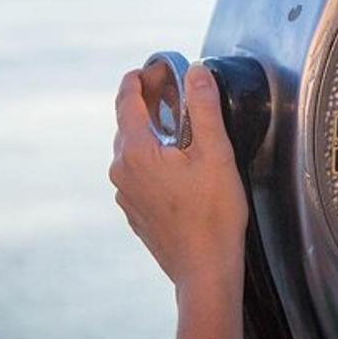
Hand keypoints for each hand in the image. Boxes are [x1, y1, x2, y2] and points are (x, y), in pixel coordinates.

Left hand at [109, 64, 248, 290]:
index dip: (137, 79)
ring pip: (132, 150)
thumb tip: (196, 72)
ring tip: (177, 125)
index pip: (126, 101)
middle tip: (172, 90)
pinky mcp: (135, 212)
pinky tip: (176, 164)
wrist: (205, 271)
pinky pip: (137, 174)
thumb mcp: (215, 153)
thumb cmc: (213, 215)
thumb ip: (204, 108)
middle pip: (127, 124)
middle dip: (146, 103)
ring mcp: (125, 195)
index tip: (152, 67)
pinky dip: (152, 159)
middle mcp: (121, 172)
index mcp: (136, 153)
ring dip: (150, 133)